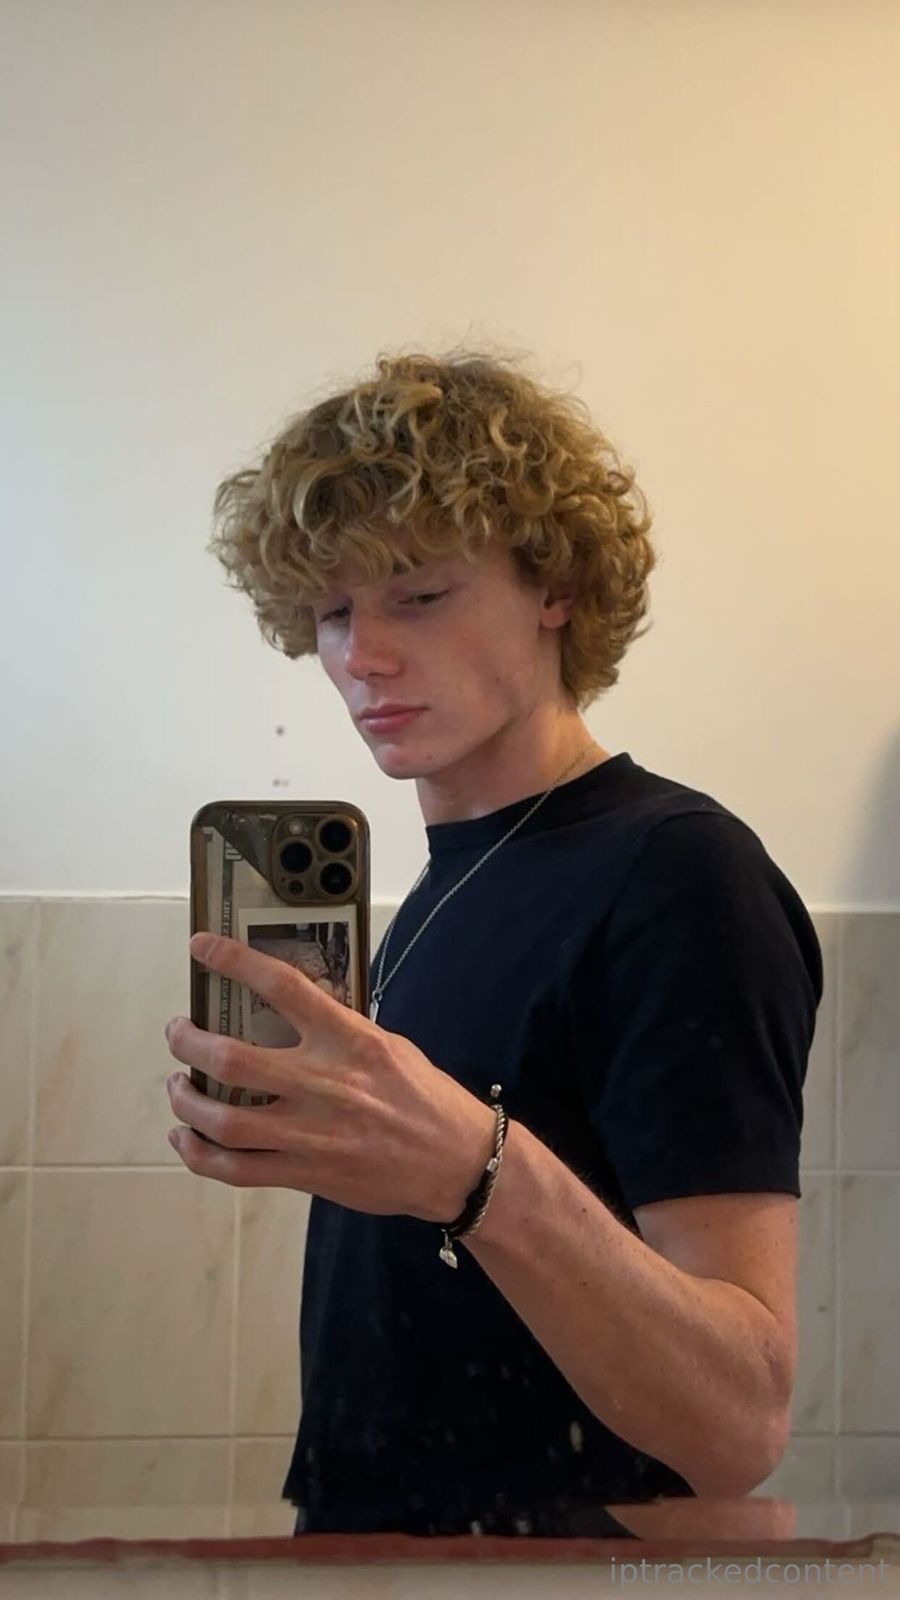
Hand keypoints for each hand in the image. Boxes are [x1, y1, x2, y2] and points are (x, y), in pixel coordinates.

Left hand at [164, 932, 496, 1223]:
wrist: (456, 1163)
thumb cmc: (425, 1098)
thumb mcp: (389, 1045)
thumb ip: (339, 1030)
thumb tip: (291, 1012)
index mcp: (349, 1040)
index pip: (281, 987)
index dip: (233, 962)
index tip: (203, 947)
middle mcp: (324, 1084)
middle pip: (232, 1059)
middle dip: (189, 1042)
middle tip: (179, 1032)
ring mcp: (311, 1134)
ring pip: (223, 1120)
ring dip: (186, 1100)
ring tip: (178, 1085)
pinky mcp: (306, 1173)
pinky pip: (237, 1169)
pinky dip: (199, 1155)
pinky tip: (186, 1138)